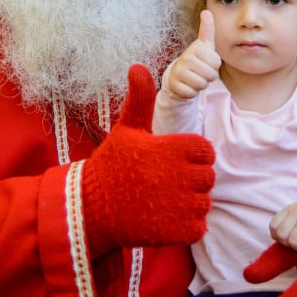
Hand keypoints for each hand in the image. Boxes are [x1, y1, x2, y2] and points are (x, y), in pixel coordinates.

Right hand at [82, 64, 215, 256]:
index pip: (205, 151)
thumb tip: (138, 66)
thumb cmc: (110, 165)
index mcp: (172, 147)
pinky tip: (165, 219)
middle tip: (166, 184)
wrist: (89, 209)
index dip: (192, 157)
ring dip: (189, 204)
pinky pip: (199, 226)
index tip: (172, 162)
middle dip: (192, 181)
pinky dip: (187, 226)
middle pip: (208, 177)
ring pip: (205, 203)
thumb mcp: (125, 129)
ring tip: (163, 201)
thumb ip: (140, 99)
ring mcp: (179, 204)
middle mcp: (179, 174)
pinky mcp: (177, 230)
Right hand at [165, 10, 220, 98]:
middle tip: (199, 72)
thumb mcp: (204, 45)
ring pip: (202, 84)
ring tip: (193, 78)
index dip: (214, 65)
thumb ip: (207, 29)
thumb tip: (207, 11)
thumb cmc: (196, 60)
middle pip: (211, 74)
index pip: (216, 62)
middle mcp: (185, 58)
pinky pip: (193, 93)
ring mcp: (179, 72)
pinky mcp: (175, 86)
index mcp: (195, 48)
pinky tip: (187, 86)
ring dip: (200, 85)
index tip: (205, 62)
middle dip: (208, 76)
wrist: (177, 77)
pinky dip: (192, 92)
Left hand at [270, 197, 296, 257]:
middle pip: (281, 236)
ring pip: (293, 242)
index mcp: (289, 210)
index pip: (273, 226)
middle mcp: (296, 214)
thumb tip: (277, 237)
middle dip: (287, 244)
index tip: (286, 238)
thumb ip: (287, 220)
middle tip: (296, 243)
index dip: (277, 236)